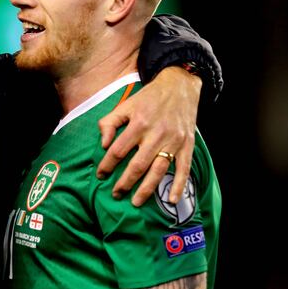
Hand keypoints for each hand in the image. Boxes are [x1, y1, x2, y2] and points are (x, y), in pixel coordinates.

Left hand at [96, 67, 200, 205]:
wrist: (179, 86)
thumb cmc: (148, 98)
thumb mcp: (125, 105)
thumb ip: (109, 123)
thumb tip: (103, 145)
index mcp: (138, 124)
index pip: (118, 150)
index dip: (107, 165)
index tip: (101, 175)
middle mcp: (156, 134)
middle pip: (137, 165)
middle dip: (124, 183)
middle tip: (116, 194)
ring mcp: (173, 141)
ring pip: (158, 170)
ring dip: (146, 189)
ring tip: (135, 202)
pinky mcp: (187, 145)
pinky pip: (183, 169)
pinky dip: (178, 186)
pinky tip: (170, 200)